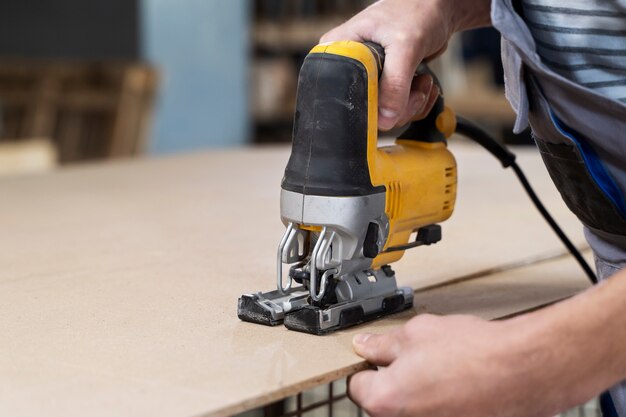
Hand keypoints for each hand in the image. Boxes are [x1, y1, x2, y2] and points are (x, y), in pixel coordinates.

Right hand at [321, 0, 490, 129]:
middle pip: (366, 110)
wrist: (438, 9)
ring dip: (412, 103)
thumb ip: (395, 84)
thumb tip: (386, 119)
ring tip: (421, 81)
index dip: (368, 105)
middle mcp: (350, 68)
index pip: (341, 93)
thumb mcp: (405, 46)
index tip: (392, 98)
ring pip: (385, 114)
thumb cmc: (417, 10)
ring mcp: (369, 80)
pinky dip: (417, 101)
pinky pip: (398, 110)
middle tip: (415, 87)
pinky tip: (423, 84)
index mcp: (340, 53)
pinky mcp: (386, 86)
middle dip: (398, 105)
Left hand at [348, 314, 568, 416]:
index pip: (358, 385)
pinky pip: (438, 414)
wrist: (524, 370)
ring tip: (443, 371)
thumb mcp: (418, 332)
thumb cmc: (475, 353)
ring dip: (420, 394)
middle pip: (384, 401)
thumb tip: (366, 346)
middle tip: (417, 359)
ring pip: (412, 410)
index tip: (379, 357)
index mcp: (385, 399)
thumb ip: (383, 344)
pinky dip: (442, 404)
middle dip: (395, 381)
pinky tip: (458, 385)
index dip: (369, 366)